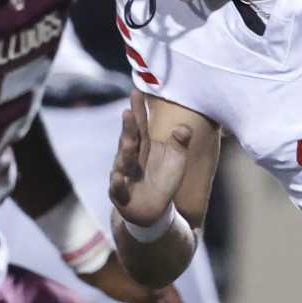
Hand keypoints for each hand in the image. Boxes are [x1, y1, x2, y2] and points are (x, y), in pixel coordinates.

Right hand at [109, 100, 191, 230]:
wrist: (154, 210)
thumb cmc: (163, 179)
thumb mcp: (176, 160)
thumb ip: (180, 143)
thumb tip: (184, 128)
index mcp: (143, 146)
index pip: (140, 125)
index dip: (137, 110)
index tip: (135, 92)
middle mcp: (129, 158)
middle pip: (130, 140)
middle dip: (129, 127)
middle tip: (128, 112)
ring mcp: (122, 175)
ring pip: (122, 162)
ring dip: (124, 152)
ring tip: (128, 141)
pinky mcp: (120, 194)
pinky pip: (117, 188)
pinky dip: (118, 183)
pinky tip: (119, 178)